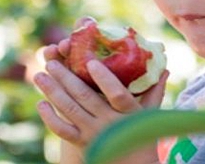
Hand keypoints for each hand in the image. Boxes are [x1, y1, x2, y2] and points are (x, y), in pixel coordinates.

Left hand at [34, 56, 167, 162]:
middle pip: (84, 97)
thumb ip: (155, 90)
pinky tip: (41, 104)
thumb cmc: (144, 135)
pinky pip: (63, 131)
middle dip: (65, 76)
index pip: (118, 94)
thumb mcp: (151, 114)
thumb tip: (164, 68)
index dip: (104, 79)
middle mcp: (109, 122)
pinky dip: (50, 118)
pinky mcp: (83, 143)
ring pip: (69, 109)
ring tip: (41, 75)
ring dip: (53, 91)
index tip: (92, 62)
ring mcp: (94, 133)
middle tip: (51, 61)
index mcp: (129, 113)